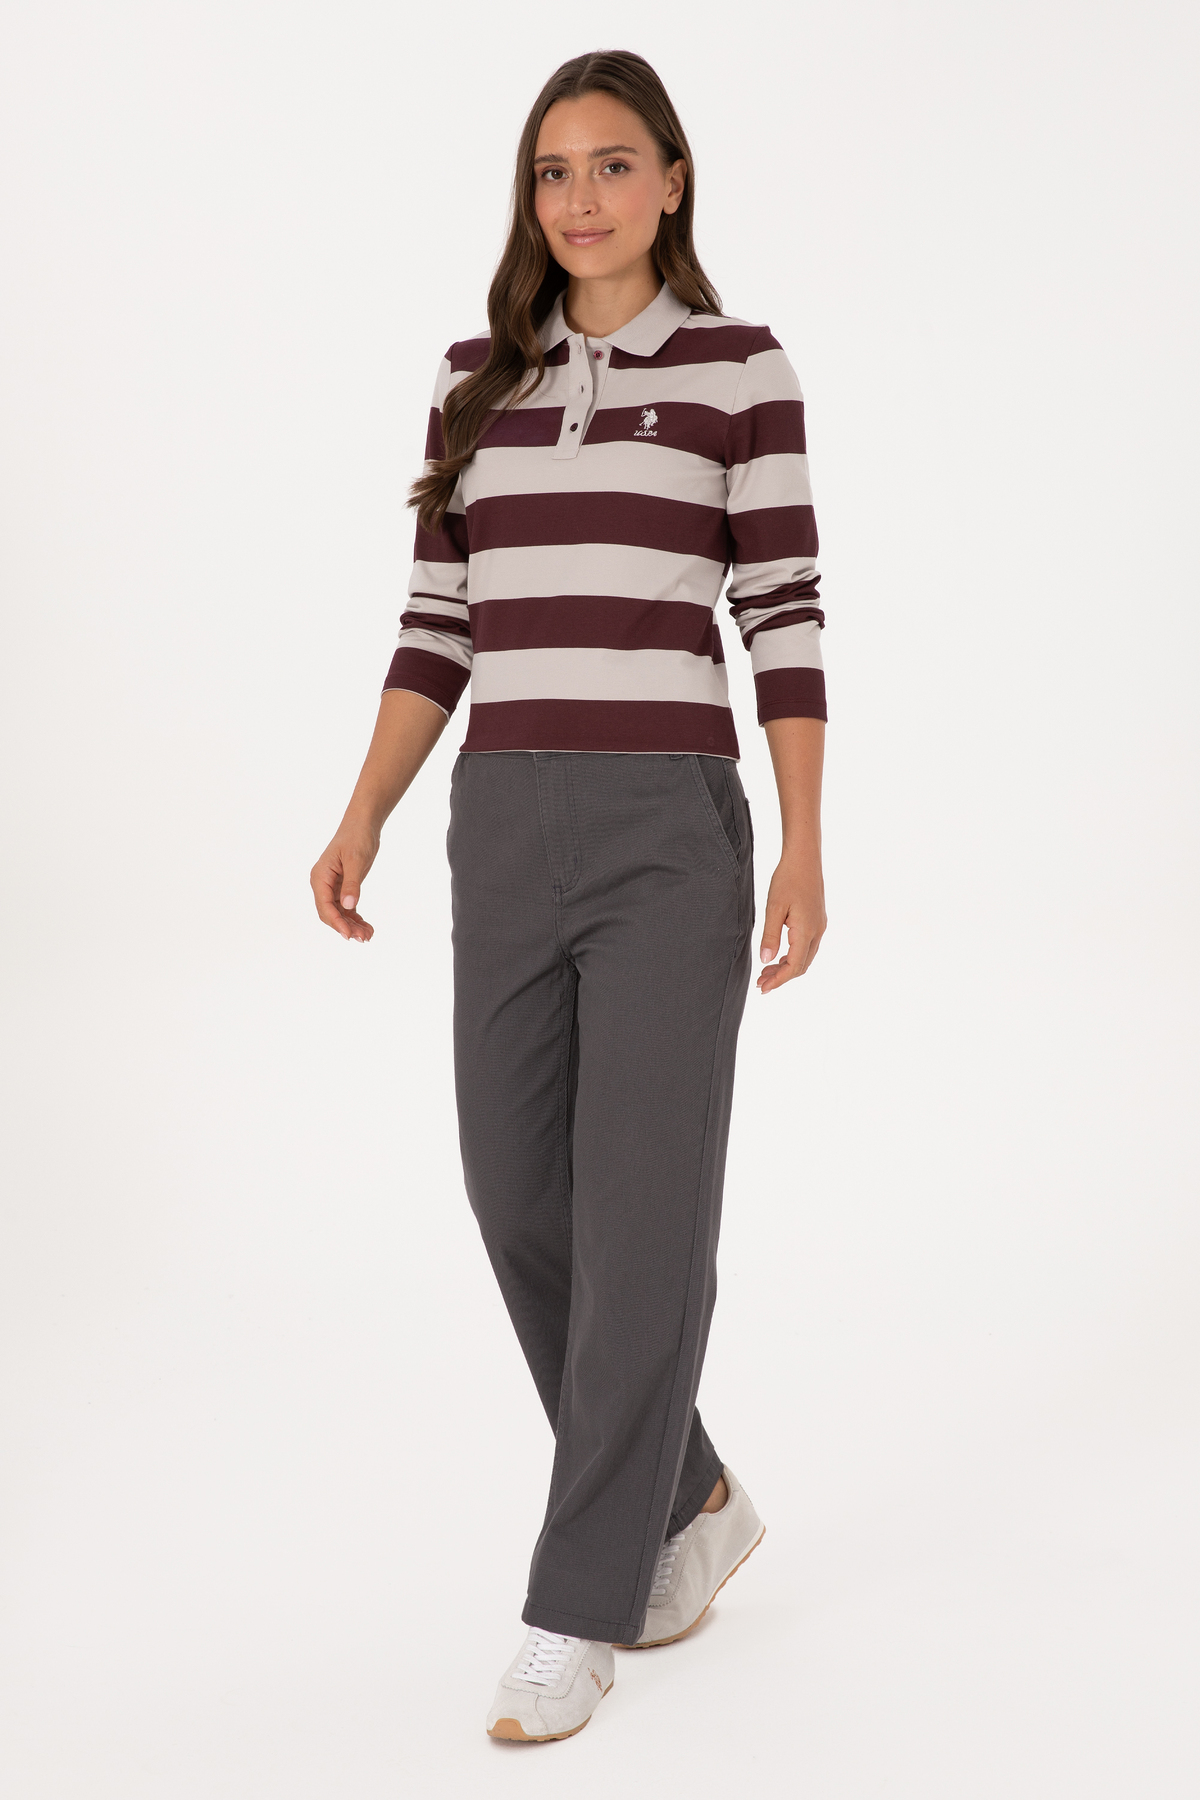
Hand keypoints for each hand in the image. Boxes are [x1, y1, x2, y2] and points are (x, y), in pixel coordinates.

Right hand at [310, 818, 379, 941]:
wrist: (363, 824)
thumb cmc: (357, 837)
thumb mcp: (356, 860)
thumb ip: (352, 884)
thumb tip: (349, 906)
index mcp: (320, 877)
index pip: (324, 906)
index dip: (336, 922)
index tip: (350, 935)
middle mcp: (323, 884)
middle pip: (330, 913)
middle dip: (345, 927)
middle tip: (364, 938)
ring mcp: (332, 886)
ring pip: (339, 913)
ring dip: (352, 925)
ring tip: (368, 935)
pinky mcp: (343, 887)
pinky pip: (347, 908)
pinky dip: (356, 918)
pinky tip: (367, 927)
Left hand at [757, 845, 825, 993]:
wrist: (804, 858)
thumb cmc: (787, 879)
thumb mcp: (774, 908)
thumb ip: (770, 936)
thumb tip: (766, 960)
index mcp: (806, 931)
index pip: (793, 966)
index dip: (778, 980)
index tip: (763, 989)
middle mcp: (817, 931)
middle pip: (801, 966)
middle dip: (781, 977)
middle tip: (761, 982)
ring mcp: (819, 926)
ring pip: (805, 957)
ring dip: (787, 966)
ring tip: (766, 970)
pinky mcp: (817, 920)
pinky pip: (807, 946)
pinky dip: (793, 955)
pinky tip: (779, 954)